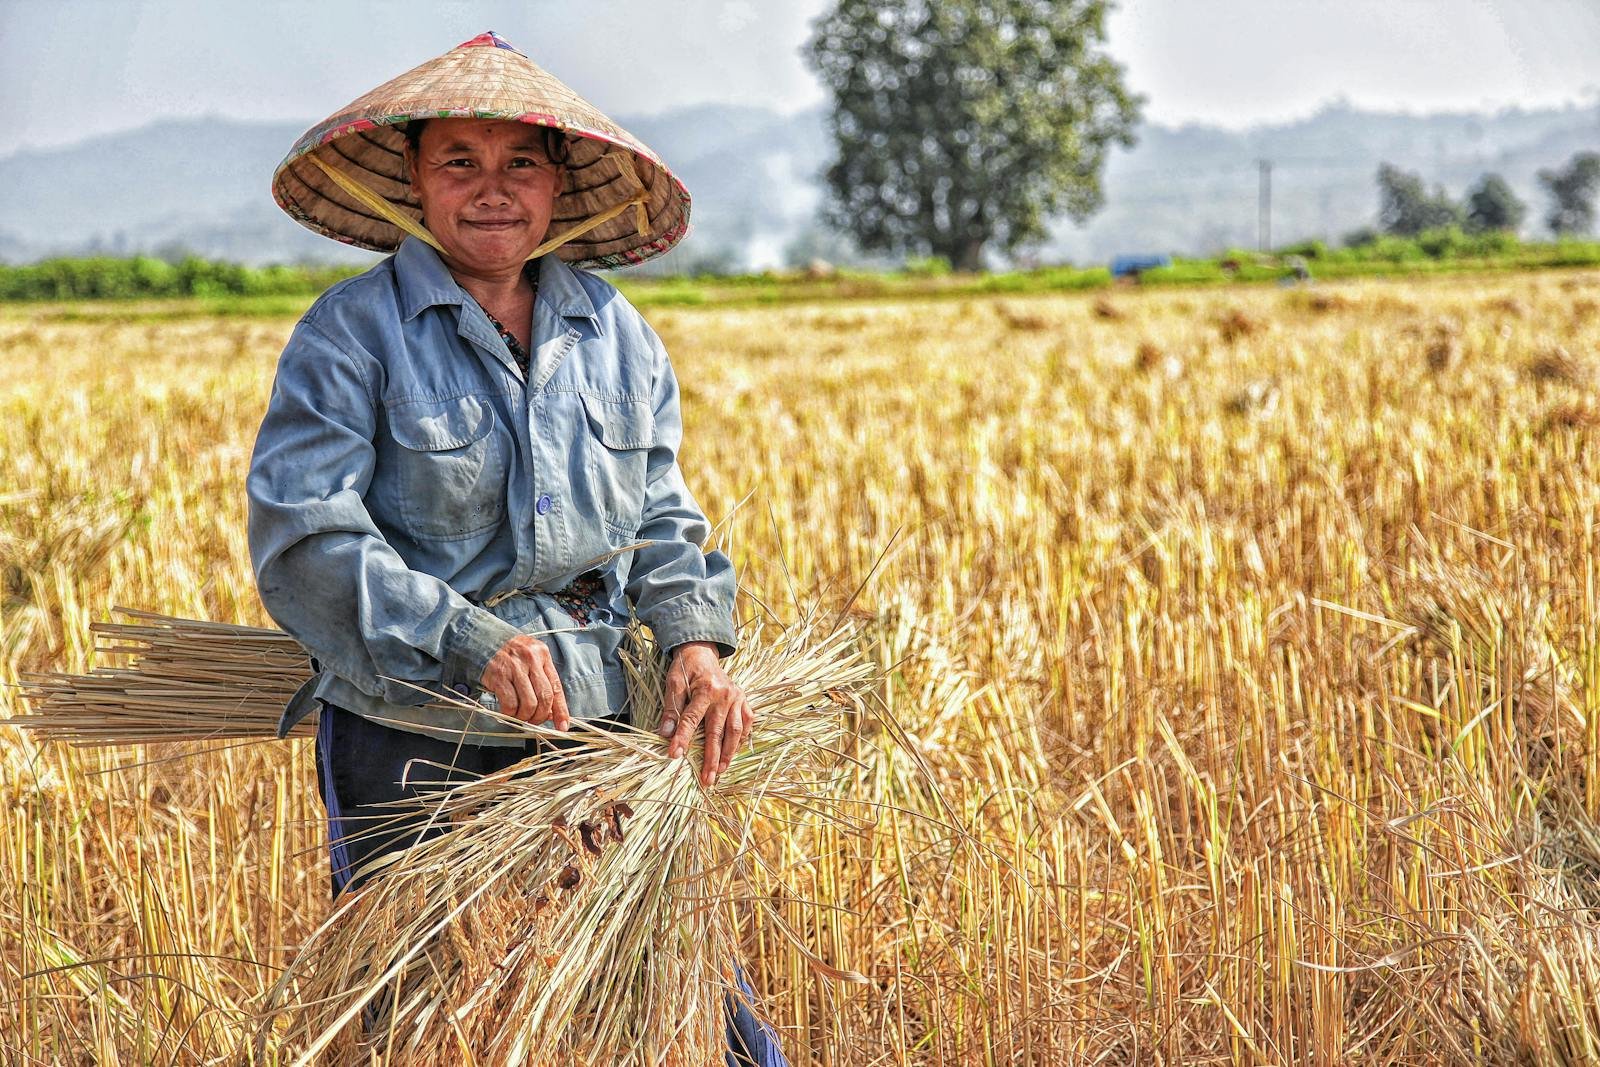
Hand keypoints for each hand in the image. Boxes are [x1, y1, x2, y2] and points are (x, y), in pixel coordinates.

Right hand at [480, 634, 569, 729]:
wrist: (484, 641)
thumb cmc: (511, 655)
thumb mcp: (531, 660)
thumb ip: (542, 682)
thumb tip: (551, 713)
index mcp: (543, 655)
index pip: (556, 687)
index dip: (561, 711)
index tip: (562, 726)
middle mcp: (531, 659)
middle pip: (544, 697)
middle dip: (540, 716)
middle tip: (533, 721)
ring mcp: (514, 667)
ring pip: (529, 703)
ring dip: (525, 716)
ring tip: (520, 716)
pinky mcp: (498, 676)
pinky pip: (510, 703)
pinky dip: (510, 713)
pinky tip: (508, 712)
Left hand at [658, 642, 751, 786]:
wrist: (702, 652)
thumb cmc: (686, 668)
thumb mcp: (673, 683)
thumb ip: (671, 708)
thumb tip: (665, 733)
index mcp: (705, 689)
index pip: (691, 719)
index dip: (683, 738)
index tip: (674, 756)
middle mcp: (724, 695)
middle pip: (717, 732)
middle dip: (711, 758)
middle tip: (706, 779)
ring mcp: (736, 698)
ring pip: (735, 731)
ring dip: (728, 753)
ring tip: (720, 771)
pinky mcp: (743, 700)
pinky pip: (746, 722)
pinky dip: (742, 739)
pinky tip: (734, 752)